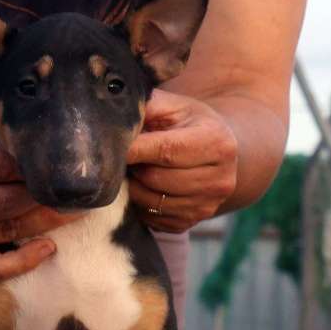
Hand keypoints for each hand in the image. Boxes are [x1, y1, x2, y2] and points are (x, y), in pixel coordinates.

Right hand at [0, 91, 79, 280]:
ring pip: (6, 231)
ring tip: (76, 211)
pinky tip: (48, 248)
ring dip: (46, 223)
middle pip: (7, 201)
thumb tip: (28, 92)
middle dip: (45, 195)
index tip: (60, 159)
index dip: (31, 165)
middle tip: (77, 187)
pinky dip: (21, 263)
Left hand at [127, 89, 237, 232]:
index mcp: (217, 143)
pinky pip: (151, 217)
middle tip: (126, 155)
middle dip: (133, 166)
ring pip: (149, 200)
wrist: (214, 152)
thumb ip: (148, 107)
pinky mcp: (190, 223)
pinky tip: (144, 186)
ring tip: (135, 168)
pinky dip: (140, 203)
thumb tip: (116, 118)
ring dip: (133, 185)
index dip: (134, 149)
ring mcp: (206, 206)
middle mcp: (220, 179)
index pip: (166, 150)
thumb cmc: (187, 123)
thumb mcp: (173, 106)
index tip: (111, 145)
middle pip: (155, 178)